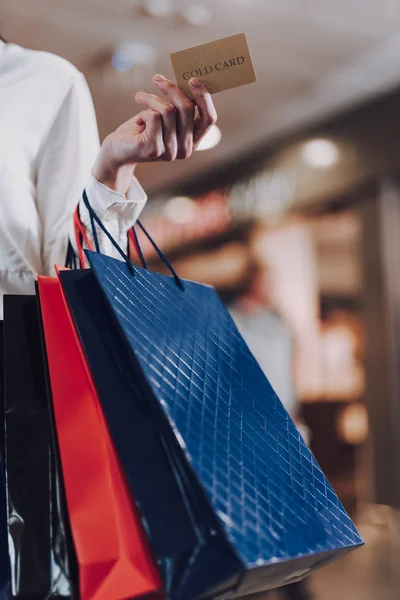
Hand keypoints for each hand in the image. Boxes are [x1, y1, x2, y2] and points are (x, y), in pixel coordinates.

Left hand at [93, 74, 216, 194]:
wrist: (118, 151)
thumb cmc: (142, 129)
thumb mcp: (165, 117)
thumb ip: (179, 107)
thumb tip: (190, 81)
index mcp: (193, 142)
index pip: (209, 119)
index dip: (204, 97)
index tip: (192, 79)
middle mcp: (185, 150)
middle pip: (187, 108)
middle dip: (171, 88)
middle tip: (157, 79)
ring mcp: (170, 152)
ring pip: (168, 110)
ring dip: (152, 99)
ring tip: (141, 99)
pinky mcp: (153, 149)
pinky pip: (154, 116)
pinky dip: (143, 112)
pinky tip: (138, 121)